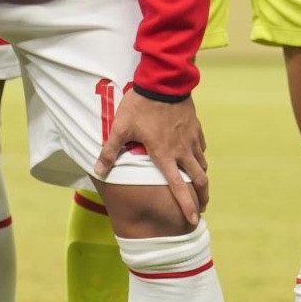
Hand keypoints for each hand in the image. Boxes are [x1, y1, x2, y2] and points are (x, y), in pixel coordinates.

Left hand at [98, 88, 208, 225]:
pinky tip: (194, 156)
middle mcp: (183, 150)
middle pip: (200, 180)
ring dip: (201, 177)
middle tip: (201, 207)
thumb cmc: (140, 105)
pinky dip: (200, 156)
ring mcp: (192, 138)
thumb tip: (98, 171)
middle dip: (203, 197)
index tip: (193, 220)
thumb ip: (110, 151)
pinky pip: (202, 147)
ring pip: (202, 164)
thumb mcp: (120, 127)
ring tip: (198, 185)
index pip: (179, 187)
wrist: (163, 81)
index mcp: (165, 155)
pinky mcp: (196, 127)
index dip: (187, 206)